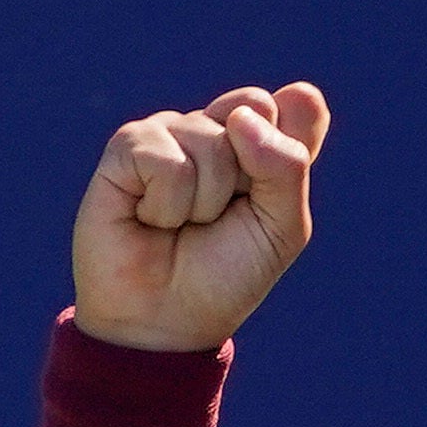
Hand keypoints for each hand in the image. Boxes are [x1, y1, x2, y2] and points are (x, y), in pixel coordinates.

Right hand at [69, 81, 329, 353]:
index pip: (298, 106)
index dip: (289, 154)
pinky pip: (167, 161)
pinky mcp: (127, 146)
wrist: (166, 320)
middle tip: (221, 216)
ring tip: (181, 225)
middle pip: (253, 109)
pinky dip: (167, 207)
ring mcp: (170, 131)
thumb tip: (240, 118)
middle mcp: (216, 126)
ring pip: (210, 142)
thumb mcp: (281, 228)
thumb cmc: (225, 275)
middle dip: (246, 177)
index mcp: (260, 140)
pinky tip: (149, 219)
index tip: (265, 199)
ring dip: (204, 203)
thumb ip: (287, 166)